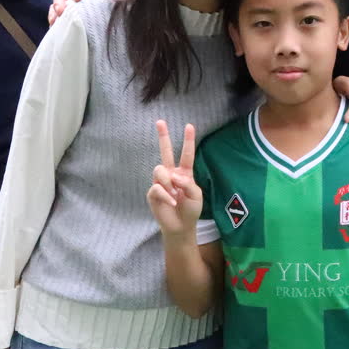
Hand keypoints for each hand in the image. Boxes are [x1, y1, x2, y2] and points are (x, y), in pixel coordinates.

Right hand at [146, 121, 202, 237]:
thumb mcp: (196, 195)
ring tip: (174, 195)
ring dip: (168, 183)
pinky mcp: (152, 192)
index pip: (186, 154)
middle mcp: (171, 174)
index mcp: (184, 173)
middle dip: (163, 136)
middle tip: (160, 121)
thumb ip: (187, 183)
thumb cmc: (190, 210)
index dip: (188, 140)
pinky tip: (170, 202)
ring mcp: (161, 182)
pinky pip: (157, 187)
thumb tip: (173, 176)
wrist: (180, 226)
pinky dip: (165, 195)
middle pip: (166, 152)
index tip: (189, 125)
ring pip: (160, 170)